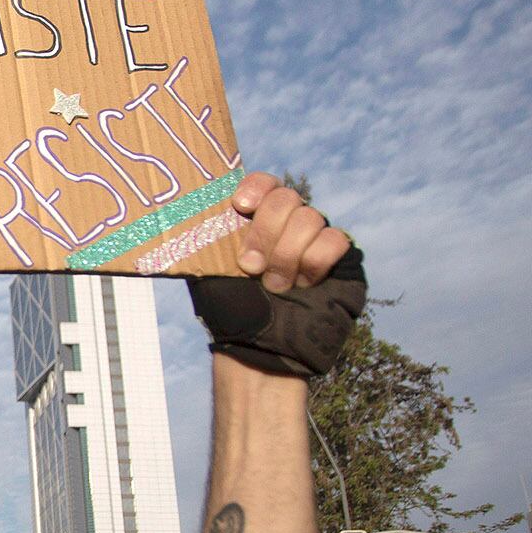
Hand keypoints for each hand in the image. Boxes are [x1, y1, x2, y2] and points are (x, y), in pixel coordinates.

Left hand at [190, 172, 364, 377]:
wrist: (258, 349)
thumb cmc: (230, 311)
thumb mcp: (207, 269)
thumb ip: (207, 235)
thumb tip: (190, 202)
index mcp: (256, 220)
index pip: (264, 183)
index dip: (256, 188)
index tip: (241, 207)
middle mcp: (288, 224)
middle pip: (287, 197)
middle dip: (265, 234)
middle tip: (251, 268)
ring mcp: (316, 239)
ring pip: (309, 218)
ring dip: (286, 256)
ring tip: (275, 286)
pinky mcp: (342, 259)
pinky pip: (335, 240)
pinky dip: (314, 264)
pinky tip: (304, 286)